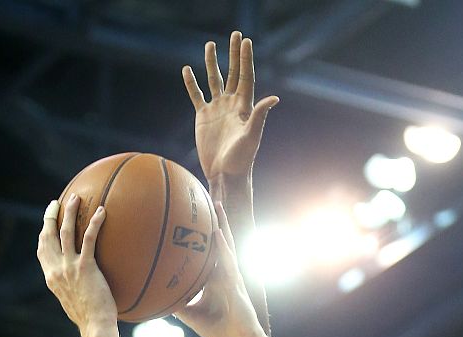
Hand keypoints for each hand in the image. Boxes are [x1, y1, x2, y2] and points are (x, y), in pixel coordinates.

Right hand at [37, 196, 116, 329]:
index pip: (42, 250)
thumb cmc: (88, 318)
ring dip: (70, 212)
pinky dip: (94, 223)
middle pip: (49, 236)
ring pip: (66, 232)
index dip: (44, 232)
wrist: (94, 326)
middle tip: (58, 202)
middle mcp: (57, 270)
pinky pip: (89, 239)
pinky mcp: (85, 267)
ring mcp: (70, 268)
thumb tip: (79, 282)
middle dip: (51, 216)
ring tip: (76, 198)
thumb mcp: (72, 302)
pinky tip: (102, 212)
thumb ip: (70, 287)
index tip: (48, 220)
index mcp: (51, 277)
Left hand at [173, 202, 261, 336]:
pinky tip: (218, 233)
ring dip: (222, 225)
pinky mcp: (236, 283)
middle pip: (220, 241)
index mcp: (216, 278)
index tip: (195, 218)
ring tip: (216, 205)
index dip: (204, 235)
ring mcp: (232, 276)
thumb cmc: (217, 329)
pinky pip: (228, 261)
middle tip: (207, 199)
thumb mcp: (190, 315)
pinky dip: (223, 247)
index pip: (209, 252)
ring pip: (227, 245)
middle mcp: (225, 272)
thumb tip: (157, 298)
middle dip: (215, 221)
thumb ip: (176, 304)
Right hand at [184, 32, 278, 182]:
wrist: (225, 175)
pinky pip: (196, 95)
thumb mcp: (252, 137)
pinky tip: (187, 69)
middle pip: (232, 73)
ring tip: (210, 44)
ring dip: (212, 62)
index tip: (245, 41)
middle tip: (235, 35)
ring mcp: (217, 109)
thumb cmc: (241, 160)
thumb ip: (260, 115)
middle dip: (234, 54)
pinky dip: (191, 83)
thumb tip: (274, 98)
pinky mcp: (203, 117)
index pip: (246, 76)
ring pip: (214, 80)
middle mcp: (231, 104)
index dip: (246, 59)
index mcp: (244, 107)